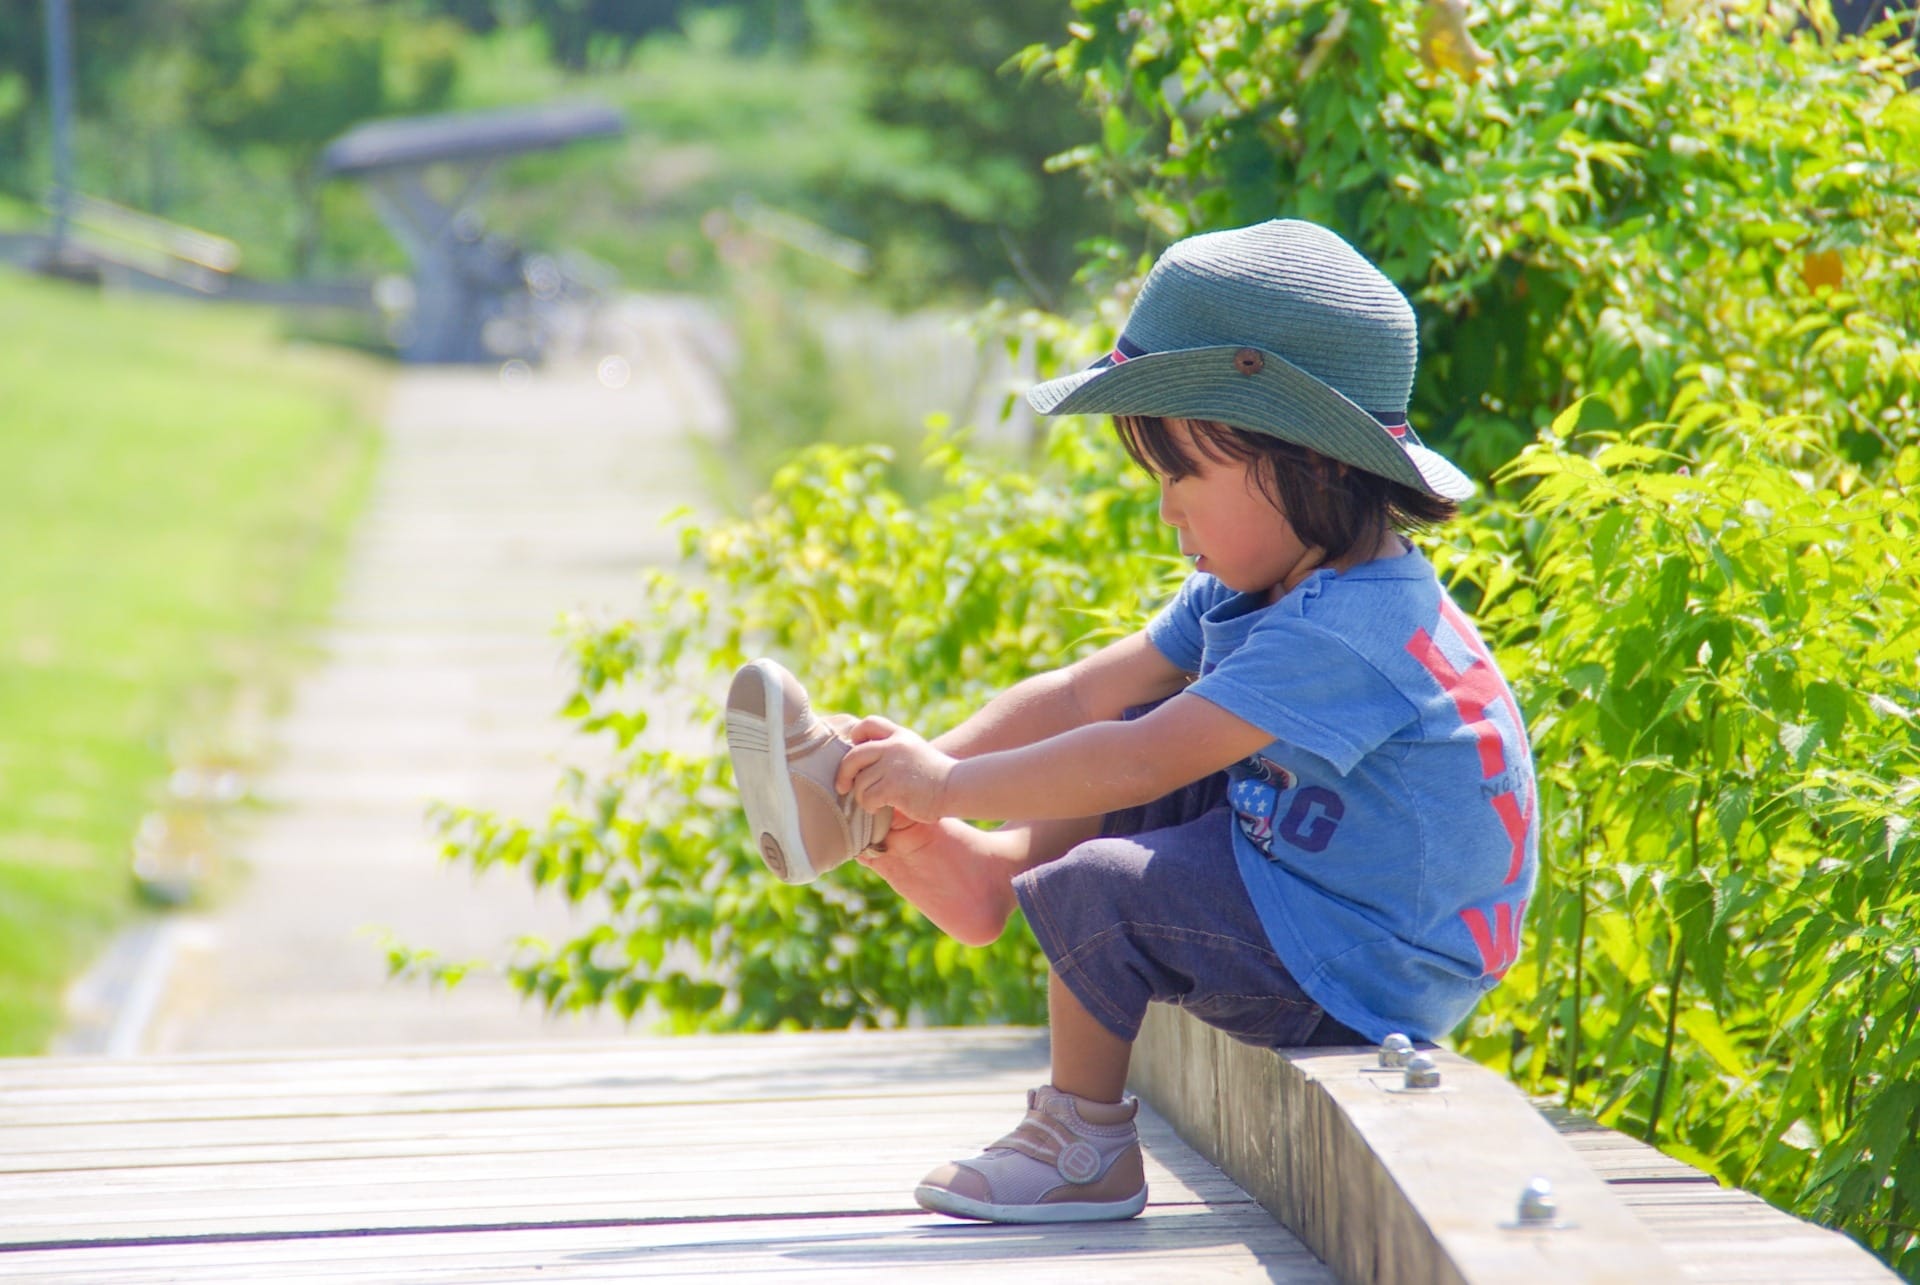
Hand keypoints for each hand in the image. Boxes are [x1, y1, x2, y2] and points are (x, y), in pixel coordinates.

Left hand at [835, 717, 954, 823]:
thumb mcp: (914, 751)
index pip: (868, 724)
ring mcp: (893, 766)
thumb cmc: (935, 775)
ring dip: (862, 796)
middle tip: (843, 787)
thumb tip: (860, 762)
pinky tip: (878, 808)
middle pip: (853, 756)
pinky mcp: (893, 786)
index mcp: (899, 736)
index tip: (854, 752)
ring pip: (859, 782)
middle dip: (843, 773)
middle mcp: (894, 747)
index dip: (856, 737)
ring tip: (873, 802)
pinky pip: (867, 798)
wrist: (956, 787)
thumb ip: (892, 751)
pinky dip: (869, 806)